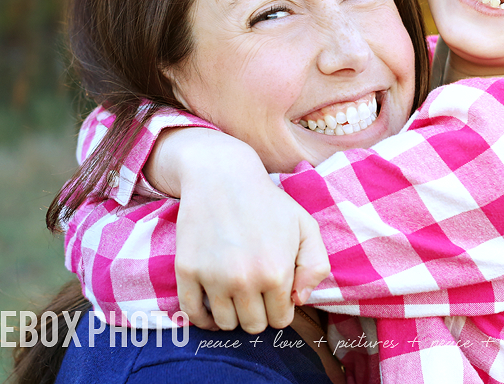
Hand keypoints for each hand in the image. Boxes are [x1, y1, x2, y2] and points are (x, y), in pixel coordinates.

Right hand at [149, 128, 330, 333]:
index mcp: (277, 272)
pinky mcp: (187, 271)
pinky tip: (212, 305)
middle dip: (258, 313)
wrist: (222, 176)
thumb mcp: (306, 226)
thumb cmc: (268, 203)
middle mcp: (245, 280)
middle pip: (253, 326)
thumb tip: (298, 300)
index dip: (280, 307)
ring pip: (225, 324)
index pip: (280, 319)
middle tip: (256, 290)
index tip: (275, 291)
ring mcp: (213, 277)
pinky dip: (203, 317)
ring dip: (233, 314)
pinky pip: (192, 314)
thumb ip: (316, 265)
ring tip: (236, 293)